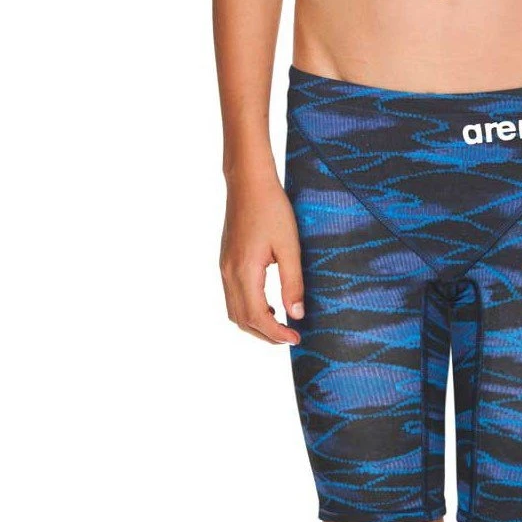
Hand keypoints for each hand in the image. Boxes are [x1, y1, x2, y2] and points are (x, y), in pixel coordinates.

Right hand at [220, 168, 303, 343]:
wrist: (249, 183)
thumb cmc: (272, 209)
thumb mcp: (290, 246)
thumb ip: (293, 282)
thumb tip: (297, 315)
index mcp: (244, 271)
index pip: (257, 317)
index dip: (276, 334)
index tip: (296, 338)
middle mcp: (229, 273)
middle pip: (242, 320)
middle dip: (265, 335)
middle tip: (291, 336)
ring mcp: (224, 267)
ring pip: (234, 310)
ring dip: (255, 323)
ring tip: (281, 324)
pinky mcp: (226, 261)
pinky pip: (233, 296)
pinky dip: (248, 309)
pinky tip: (269, 304)